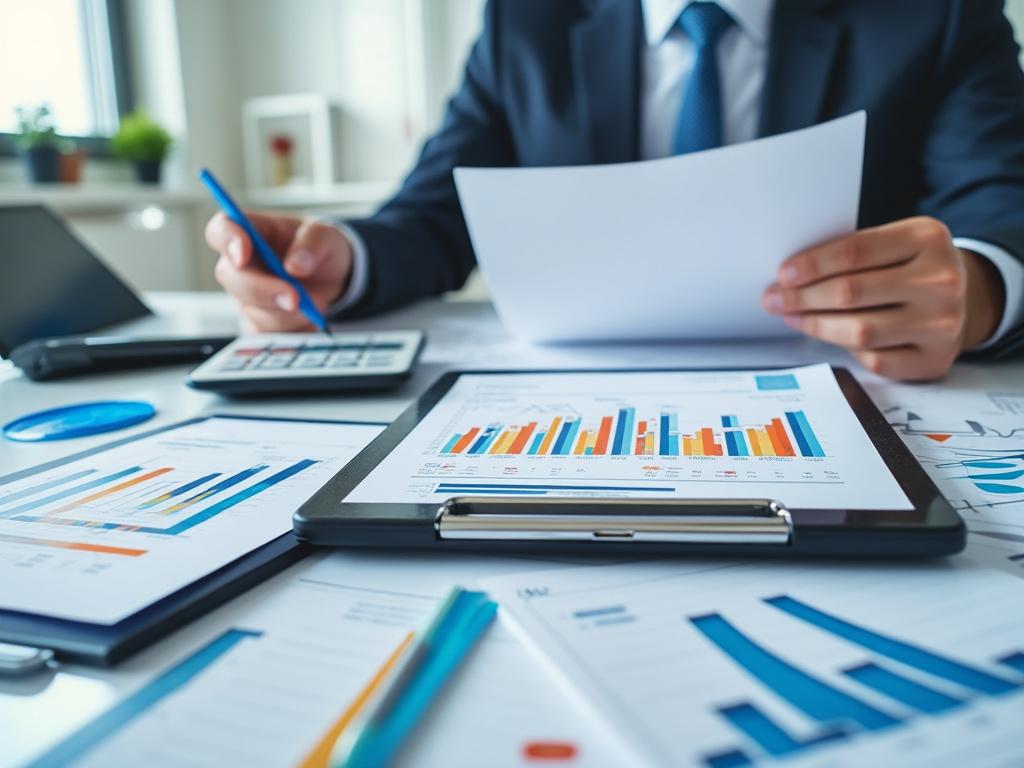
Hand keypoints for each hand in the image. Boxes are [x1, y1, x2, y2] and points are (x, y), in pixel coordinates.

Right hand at [206, 212, 352, 331]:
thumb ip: (312, 243)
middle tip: (295, 298)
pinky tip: (310, 319)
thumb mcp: (326, 235)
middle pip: (230, 276)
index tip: (243, 254)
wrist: (330, 277)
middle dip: (263, 290)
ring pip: (253, 311)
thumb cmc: (319, 248)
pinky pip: (267, 334)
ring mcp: (247, 296)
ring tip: (316, 302)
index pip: (221, 230)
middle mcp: (241, 265)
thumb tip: (295, 266)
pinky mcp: (258, 323)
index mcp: (251, 232)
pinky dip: (294, 330)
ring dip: (288, 313)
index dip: (227, 241)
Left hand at [761, 217, 1005, 380]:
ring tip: (791, 316)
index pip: (856, 252)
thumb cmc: (911, 267)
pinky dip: (846, 349)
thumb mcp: (894, 243)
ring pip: (859, 331)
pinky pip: (874, 359)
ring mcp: (942, 323)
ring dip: (815, 325)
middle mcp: (941, 280)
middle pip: (852, 293)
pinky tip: (829, 334)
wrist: (964, 297)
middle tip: (773, 299)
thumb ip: (853, 253)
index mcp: (928, 239)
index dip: (812, 265)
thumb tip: (790, 275)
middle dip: (802, 297)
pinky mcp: (934, 359)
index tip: (783, 274)